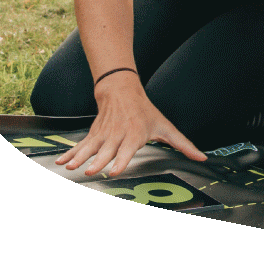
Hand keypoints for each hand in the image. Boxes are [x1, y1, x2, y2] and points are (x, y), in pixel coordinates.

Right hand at [54, 71, 205, 177]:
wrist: (122, 90)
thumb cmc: (147, 112)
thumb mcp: (167, 127)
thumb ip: (183, 144)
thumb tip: (202, 158)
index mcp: (135, 134)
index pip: (128, 149)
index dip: (121, 160)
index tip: (114, 171)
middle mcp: (118, 135)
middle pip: (107, 150)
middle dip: (98, 161)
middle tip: (91, 171)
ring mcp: (104, 134)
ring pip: (90, 148)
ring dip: (80, 157)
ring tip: (70, 167)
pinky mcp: (94, 135)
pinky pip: (80, 146)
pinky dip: (70, 153)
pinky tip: (61, 162)